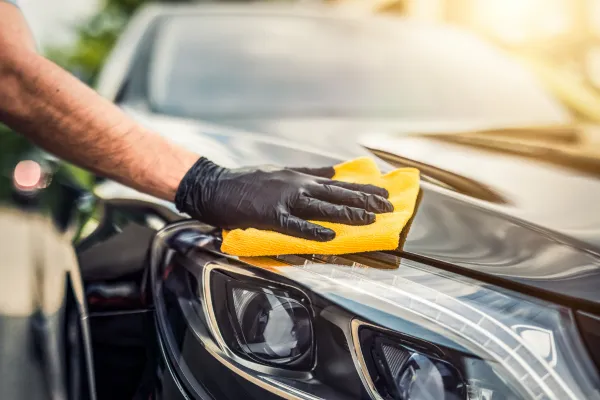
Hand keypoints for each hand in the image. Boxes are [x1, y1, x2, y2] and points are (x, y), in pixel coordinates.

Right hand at [175, 158, 392, 240]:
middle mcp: (298, 186)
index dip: (364, 189)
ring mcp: (285, 201)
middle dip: (365, 201)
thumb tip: (334, 170)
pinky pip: (295, 225)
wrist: (218, 187)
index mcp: (302, 178)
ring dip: (347, 213)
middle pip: (337, 194)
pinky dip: (312, 230)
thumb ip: (310, 171)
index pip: (340, 184)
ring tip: (369, 219)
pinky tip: (329, 235)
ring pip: (322, 208)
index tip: (385, 193)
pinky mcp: (271, 216)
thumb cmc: (250, 180)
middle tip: (388, 208)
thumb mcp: (283, 170)